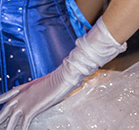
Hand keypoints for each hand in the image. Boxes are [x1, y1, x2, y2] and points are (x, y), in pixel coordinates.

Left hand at [0, 18, 124, 129]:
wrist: (71, 71)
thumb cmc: (69, 71)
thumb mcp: (60, 75)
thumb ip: (61, 77)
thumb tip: (75, 73)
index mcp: (26, 86)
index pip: (7, 95)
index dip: (1, 101)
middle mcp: (22, 94)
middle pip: (3, 110)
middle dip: (0, 118)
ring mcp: (25, 102)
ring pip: (8, 120)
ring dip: (5, 127)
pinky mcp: (32, 110)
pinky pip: (21, 126)